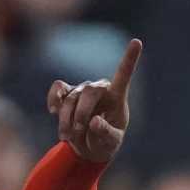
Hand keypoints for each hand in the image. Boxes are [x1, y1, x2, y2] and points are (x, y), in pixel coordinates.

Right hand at [47, 38, 141, 161]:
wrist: (88, 147)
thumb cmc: (105, 143)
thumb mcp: (111, 143)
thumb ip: (106, 133)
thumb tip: (94, 122)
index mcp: (117, 96)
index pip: (124, 74)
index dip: (130, 58)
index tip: (137, 42)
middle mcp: (101, 88)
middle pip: (89, 91)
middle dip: (81, 113)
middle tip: (78, 130)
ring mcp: (82, 89)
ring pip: (71, 97)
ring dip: (66, 119)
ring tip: (67, 137)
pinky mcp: (67, 93)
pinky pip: (57, 89)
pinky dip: (53, 99)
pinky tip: (53, 110)